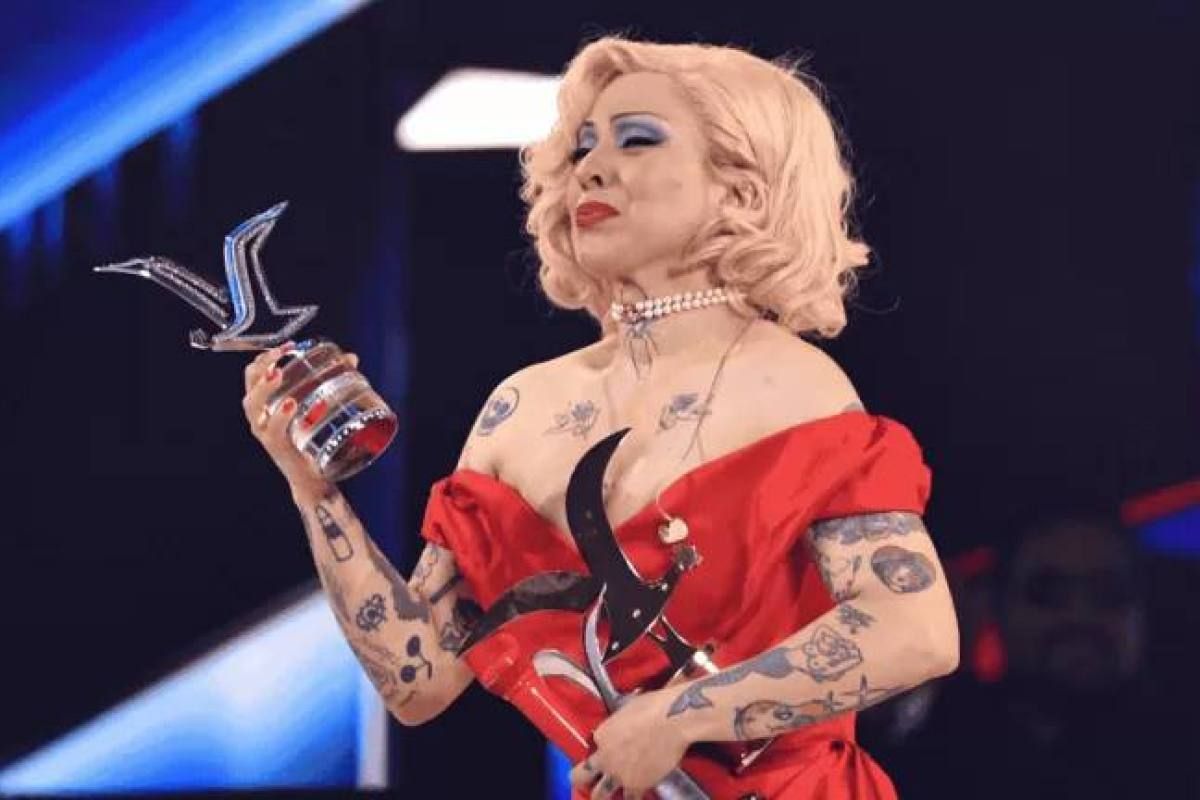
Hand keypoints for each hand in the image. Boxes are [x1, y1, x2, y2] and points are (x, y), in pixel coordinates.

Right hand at [241, 342, 358, 489]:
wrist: (314, 478)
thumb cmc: (314, 440)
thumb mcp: (321, 407)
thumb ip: (335, 381)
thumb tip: (352, 358)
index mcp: (267, 405)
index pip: (254, 375)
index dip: (265, 357)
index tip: (287, 345)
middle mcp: (260, 417)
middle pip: (249, 385)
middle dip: (262, 366)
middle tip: (282, 355)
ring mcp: (265, 433)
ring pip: (252, 406)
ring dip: (264, 388)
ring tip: (278, 374)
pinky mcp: (276, 447)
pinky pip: (272, 431)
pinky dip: (281, 416)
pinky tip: (292, 404)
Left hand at [568, 689, 691, 799]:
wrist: (672, 721)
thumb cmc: (655, 708)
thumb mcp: (628, 707)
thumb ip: (622, 721)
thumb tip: (628, 722)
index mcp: (601, 734)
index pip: (594, 745)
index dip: (602, 747)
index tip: (609, 748)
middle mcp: (605, 757)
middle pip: (580, 776)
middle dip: (582, 780)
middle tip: (586, 782)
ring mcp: (619, 774)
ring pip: (600, 795)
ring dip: (603, 795)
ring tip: (608, 795)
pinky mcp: (637, 785)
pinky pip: (630, 798)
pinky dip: (633, 797)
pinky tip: (636, 794)